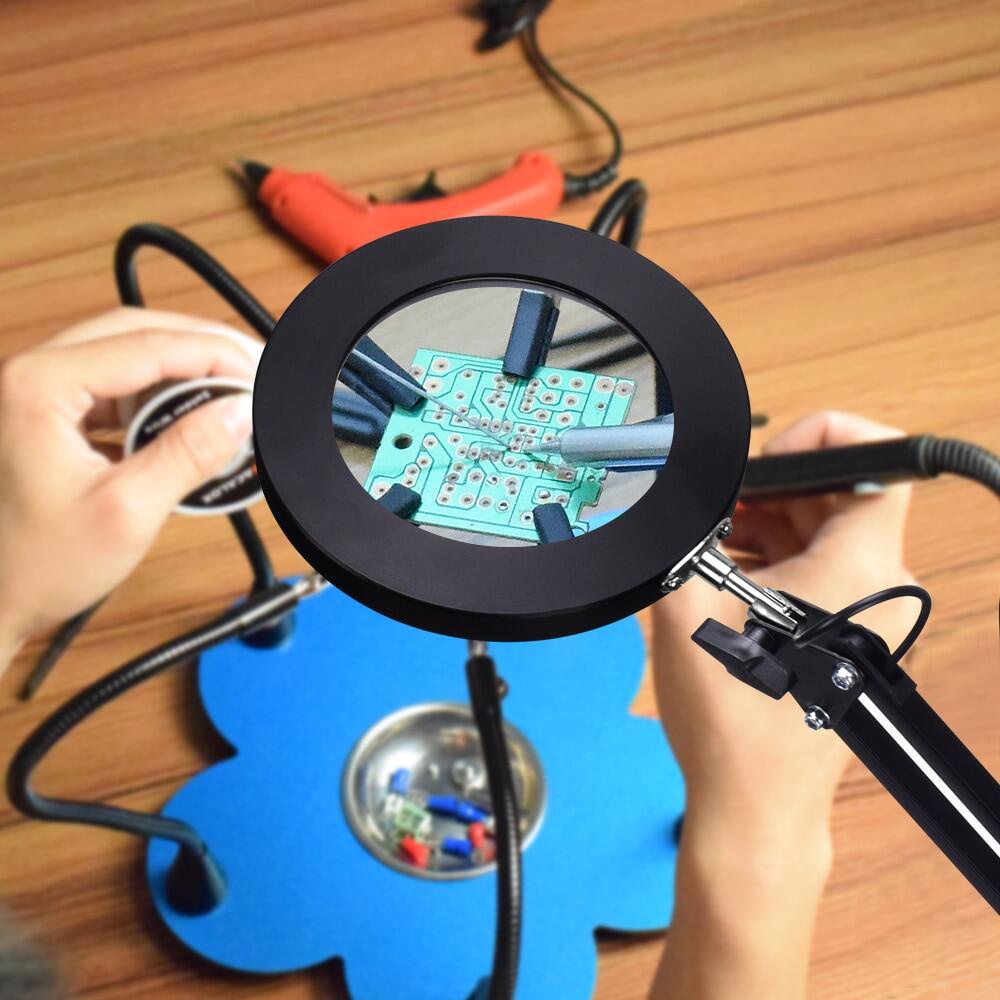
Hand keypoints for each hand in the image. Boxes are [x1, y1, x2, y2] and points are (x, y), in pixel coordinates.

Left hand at [0, 308, 256, 672]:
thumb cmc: (33, 566)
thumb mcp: (127, 511)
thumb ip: (188, 453)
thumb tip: (240, 411)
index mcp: (38, 386)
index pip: (147, 345)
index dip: (214, 354)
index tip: (257, 374)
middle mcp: (28, 375)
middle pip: (135, 333)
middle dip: (200, 349)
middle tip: (251, 371)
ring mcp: (34, 392)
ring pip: (124, 355)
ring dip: (179, 370)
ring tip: (227, 391)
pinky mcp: (46, 413)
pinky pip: (112, 385)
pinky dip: (156, 394)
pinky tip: (188, 414)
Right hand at [650, 411, 916, 999]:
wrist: (754, 807)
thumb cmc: (731, 714)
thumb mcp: (685, 604)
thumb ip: (672, 532)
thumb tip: (653, 485)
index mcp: (859, 567)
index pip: (879, 461)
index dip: (821, 438)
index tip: (761, 459)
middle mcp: (881, 587)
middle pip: (841, 496)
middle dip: (772, 486)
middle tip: (711, 506)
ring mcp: (871, 618)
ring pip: (827, 535)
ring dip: (768, 524)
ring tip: (707, 543)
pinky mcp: (852, 641)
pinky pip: (821, 572)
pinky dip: (777, 558)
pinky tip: (724, 574)